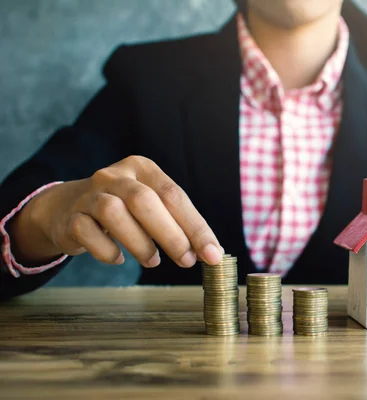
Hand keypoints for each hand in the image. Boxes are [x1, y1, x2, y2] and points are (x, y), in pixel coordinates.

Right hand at [10, 156, 222, 267]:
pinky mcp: (70, 217)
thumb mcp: (150, 205)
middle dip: (171, 235)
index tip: (213, 253)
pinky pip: (88, 234)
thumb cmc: (122, 209)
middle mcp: (115, 176)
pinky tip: (119, 258)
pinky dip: (108, 252)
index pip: (174, 195)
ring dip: (140, 243)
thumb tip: (210, 252)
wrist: (66, 208)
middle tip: (187, 261)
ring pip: (114, 213)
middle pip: (145, 201)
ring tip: (153, 261)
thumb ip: (177, 223)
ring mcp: (89, 195)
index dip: (196, 227)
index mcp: (142, 168)